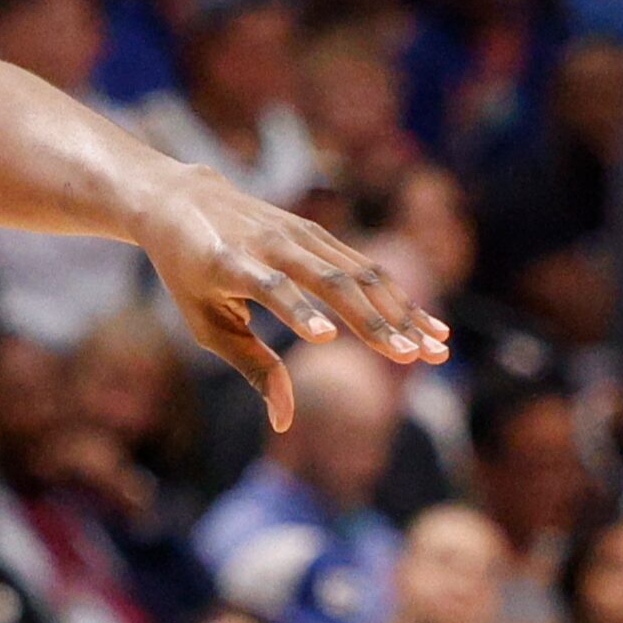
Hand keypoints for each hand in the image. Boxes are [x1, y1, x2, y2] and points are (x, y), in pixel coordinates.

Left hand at [136, 167, 448, 429]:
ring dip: (401, 312)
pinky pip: (366, 266)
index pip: (271, 286)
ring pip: (361, 272)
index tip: (326, 339)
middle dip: (374, 321)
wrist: (186, 201)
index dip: (299, 310)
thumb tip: (285, 422)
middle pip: (331, 281)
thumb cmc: (189, 275)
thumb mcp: (205, 323)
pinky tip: (427, 325)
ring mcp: (300, 233)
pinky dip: (398, 297)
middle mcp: (271, 243)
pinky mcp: (319, 233)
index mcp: (229, 264)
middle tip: (411, 358)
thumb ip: (250, 366)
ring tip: (436, 350)